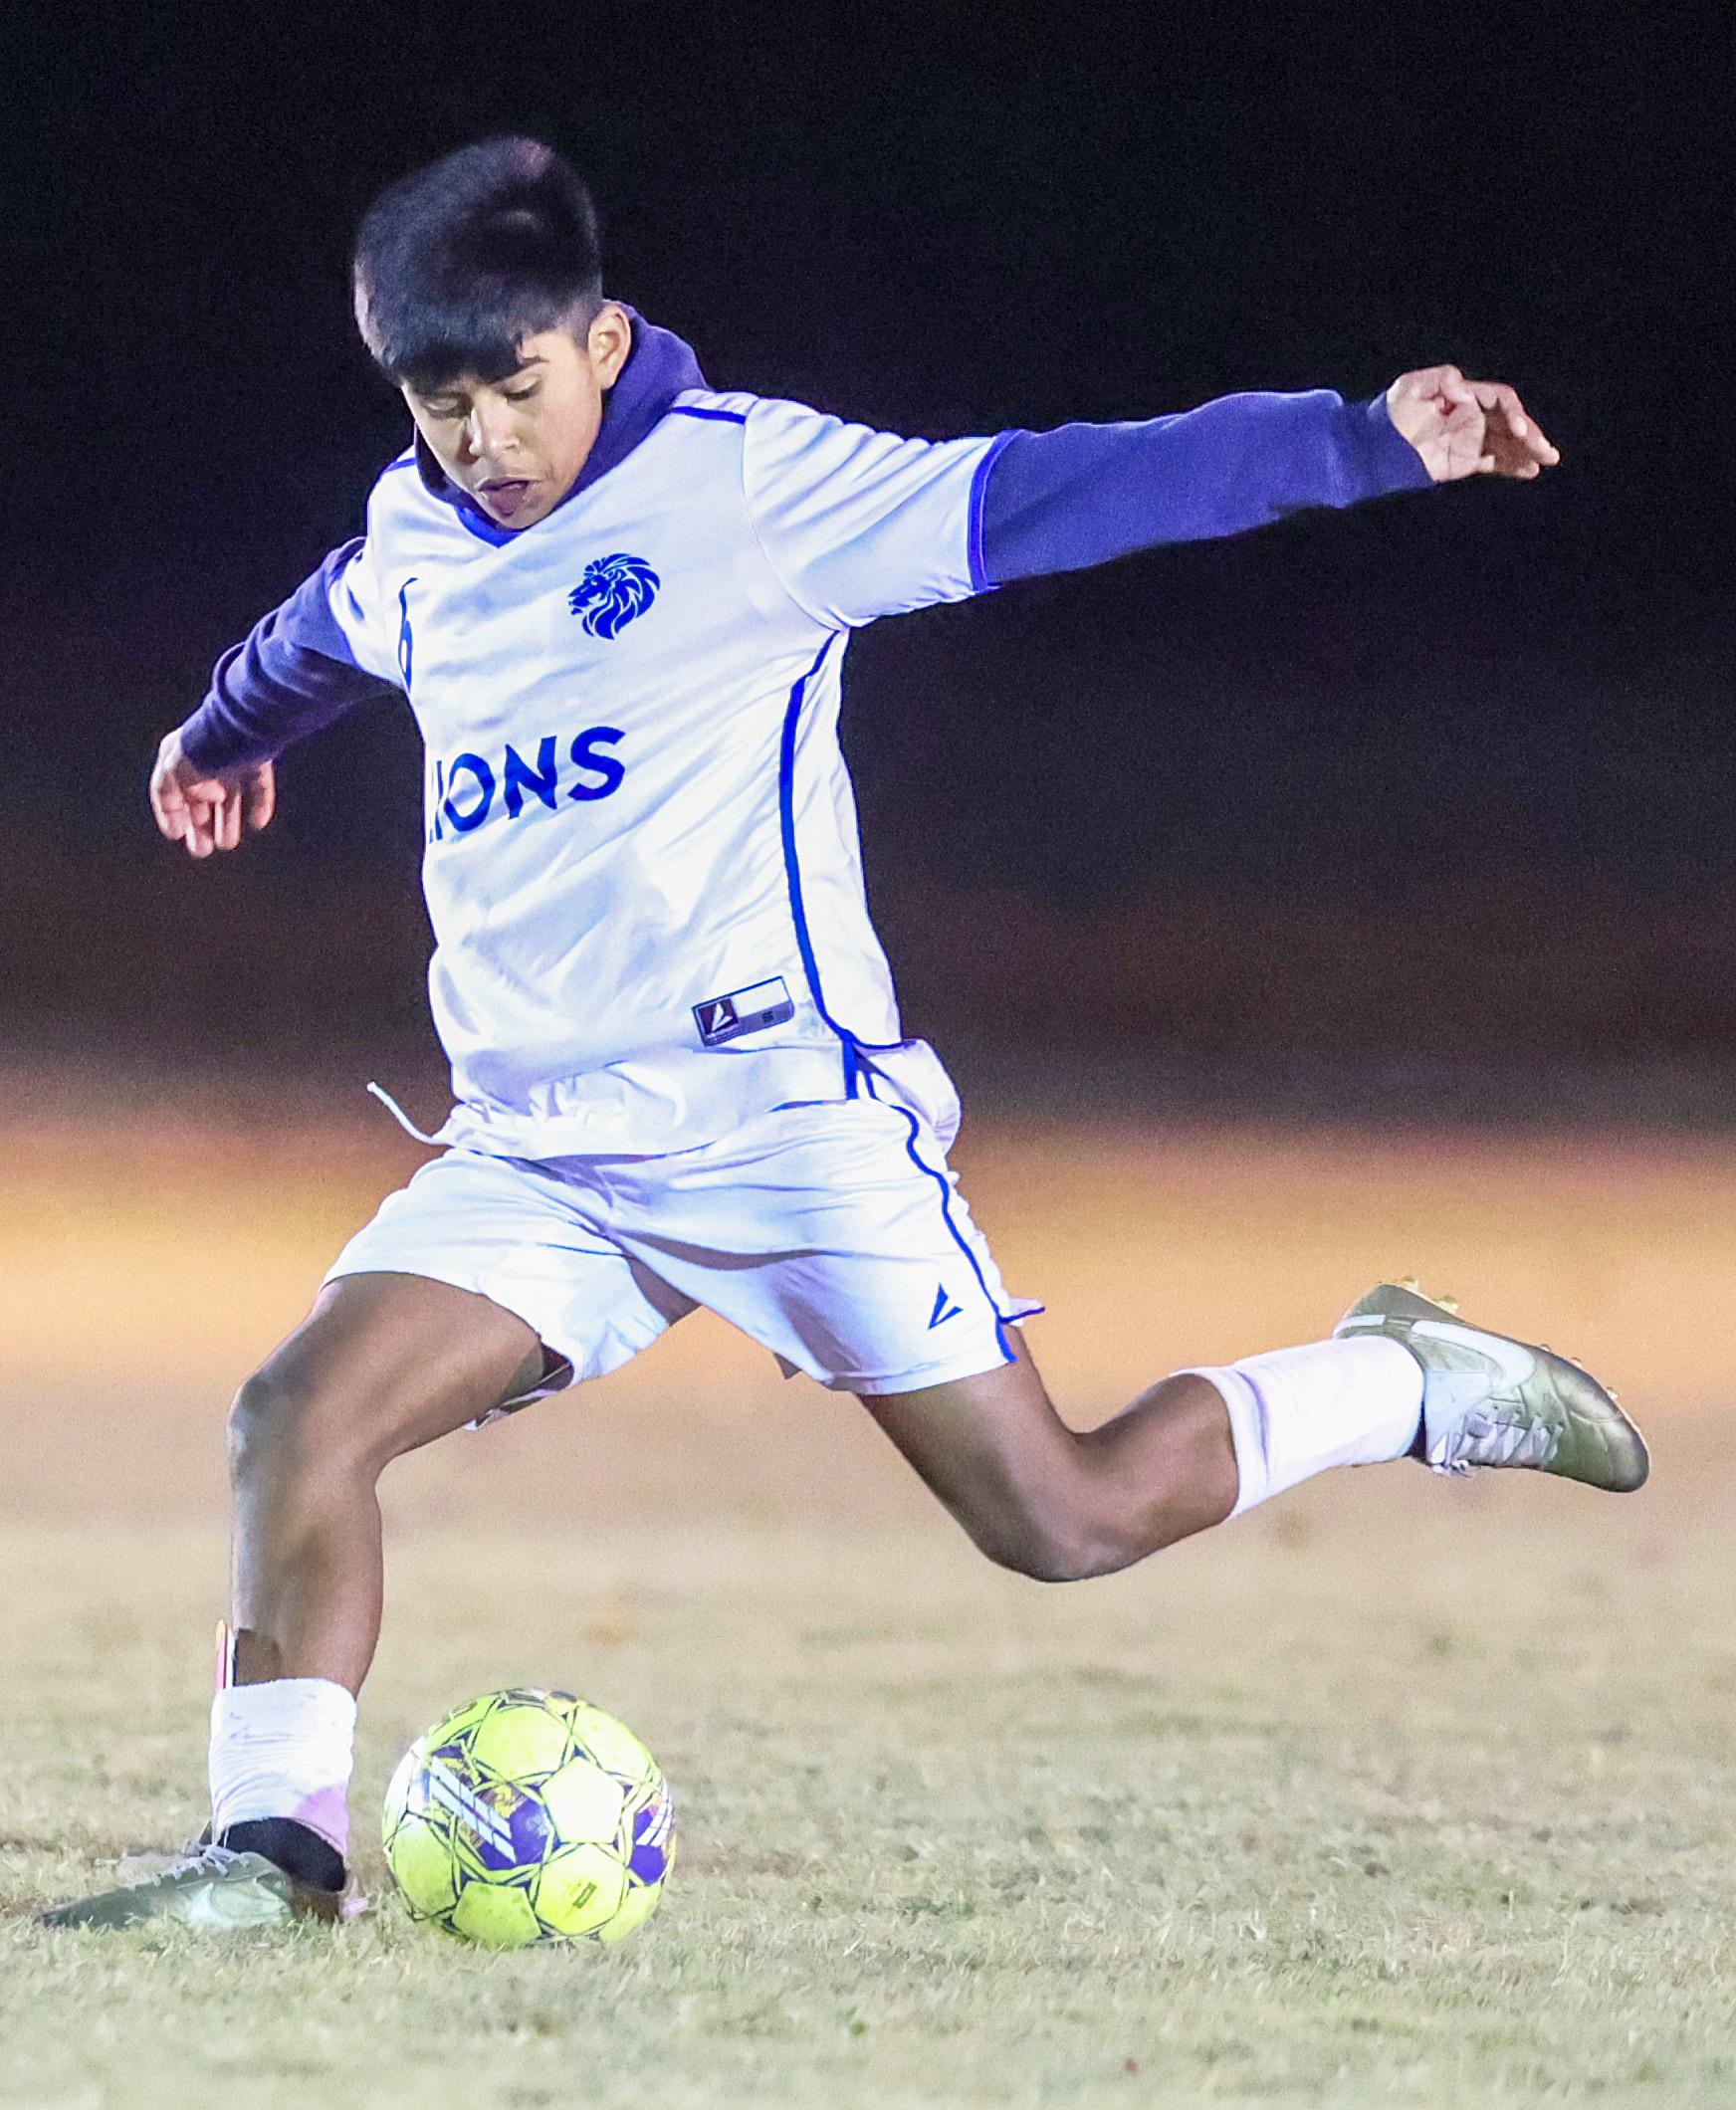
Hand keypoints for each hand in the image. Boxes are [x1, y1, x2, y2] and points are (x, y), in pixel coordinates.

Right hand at [149, 728, 275, 857]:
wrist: (239, 726)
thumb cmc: (202, 746)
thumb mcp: (176, 771)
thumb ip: (178, 791)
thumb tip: (201, 802)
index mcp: (177, 757)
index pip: (167, 790)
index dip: (170, 813)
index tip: (176, 833)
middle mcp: (203, 758)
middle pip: (199, 798)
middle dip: (200, 825)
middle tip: (201, 850)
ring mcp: (231, 758)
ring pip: (229, 796)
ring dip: (227, 821)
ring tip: (226, 843)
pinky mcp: (258, 758)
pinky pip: (258, 785)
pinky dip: (258, 804)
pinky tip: (257, 823)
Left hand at [1385, 365, 1559, 482]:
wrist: (1376, 446)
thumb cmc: (1392, 412)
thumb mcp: (1411, 385)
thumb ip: (1441, 378)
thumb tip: (1466, 390)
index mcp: (1466, 397)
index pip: (1501, 401)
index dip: (1514, 413)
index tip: (1519, 429)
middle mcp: (1473, 417)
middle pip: (1511, 424)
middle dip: (1531, 436)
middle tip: (1547, 451)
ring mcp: (1471, 440)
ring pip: (1507, 444)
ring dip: (1528, 452)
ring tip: (1546, 461)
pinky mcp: (1465, 462)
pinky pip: (1495, 463)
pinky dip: (1512, 466)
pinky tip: (1530, 471)